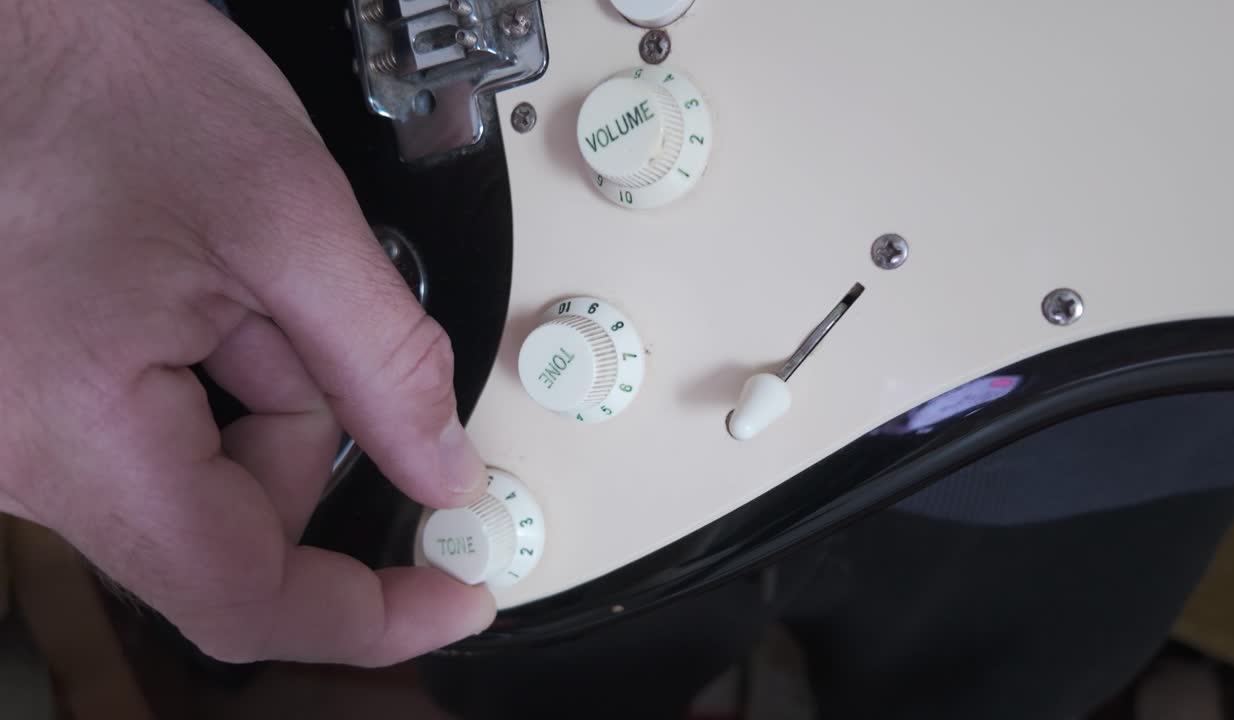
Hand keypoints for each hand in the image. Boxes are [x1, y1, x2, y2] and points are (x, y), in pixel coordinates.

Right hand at [0, 0, 494, 664]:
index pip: (243, 596)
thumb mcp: (288, 215)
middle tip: (311, 320)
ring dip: (267, 387)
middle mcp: (21, 452)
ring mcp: (19, 431)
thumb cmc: (96, 76)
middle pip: (231, 527)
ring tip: (231, 272)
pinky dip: (221, 373)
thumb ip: (387, 361)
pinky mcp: (33, 398)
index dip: (367, 617)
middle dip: (315, 434)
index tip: (452, 597)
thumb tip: (442, 465)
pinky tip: (202, 287)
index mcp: (74, 425)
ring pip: (202, 475)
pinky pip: (157, 433)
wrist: (2, 21)